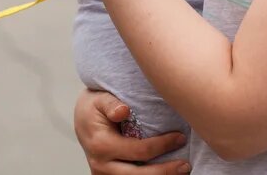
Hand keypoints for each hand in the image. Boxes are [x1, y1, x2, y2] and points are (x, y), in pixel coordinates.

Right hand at [74, 90, 189, 173]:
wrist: (81, 119)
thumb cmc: (95, 107)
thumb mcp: (100, 99)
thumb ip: (111, 104)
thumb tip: (123, 111)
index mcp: (101, 145)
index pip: (139, 151)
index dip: (163, 145)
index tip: (180, 137)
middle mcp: (101, 165)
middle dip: (164, 172)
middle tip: (185, 166)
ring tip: (179, 173)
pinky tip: (164, 174)